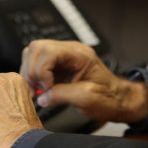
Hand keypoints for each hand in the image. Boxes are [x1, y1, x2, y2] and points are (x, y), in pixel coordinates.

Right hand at [20, 40, 147, 123]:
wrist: (117, 100)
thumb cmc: (108, 98)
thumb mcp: (87, 99)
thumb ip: (62, 95)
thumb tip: (42, 97)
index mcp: (80, 55)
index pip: (48, 51)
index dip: (41, 70)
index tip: (47, 88)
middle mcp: (70, 51)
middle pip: (37, 48)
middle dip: (32, 70)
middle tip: (37, 90)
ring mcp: (63, 56)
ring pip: (33, 53)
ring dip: (30, 72)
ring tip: (38, 90)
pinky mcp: (58, 65)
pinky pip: (37, 62)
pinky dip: (33, 75)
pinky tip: (40, 89)